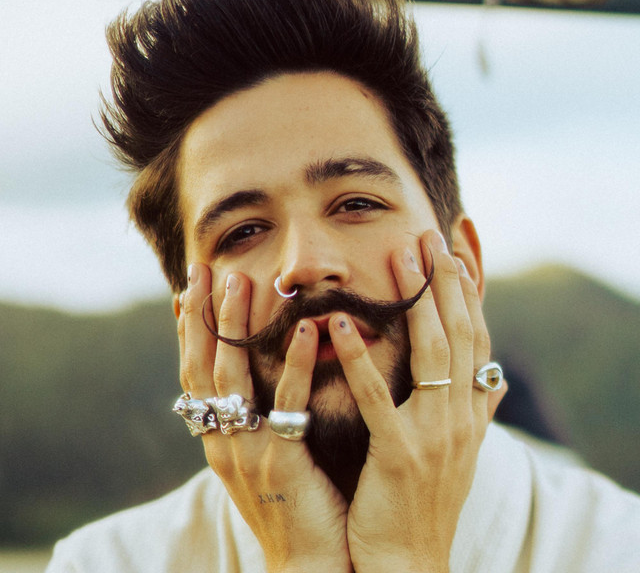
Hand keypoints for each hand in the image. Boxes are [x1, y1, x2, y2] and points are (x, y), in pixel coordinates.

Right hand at [178, 264, 350, 572]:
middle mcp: (221, 441)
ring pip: (233, 377)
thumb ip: (254, 417)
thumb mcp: (262, 458)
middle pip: (204, 366)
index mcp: (217, 439)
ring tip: (242, 283)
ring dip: (234, 328)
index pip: (195, 374)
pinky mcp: (279, 462)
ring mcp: (245, 452)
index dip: (190, 331)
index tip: (188, 289)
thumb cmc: (295, 506)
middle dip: (202, 317)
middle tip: (203, 270)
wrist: (311, 565)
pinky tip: (305, 329)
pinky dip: (293, 364)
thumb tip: (250, 380)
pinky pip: (286, 404)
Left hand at [327, 230, 505, 571]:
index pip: (476, 336)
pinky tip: (341, 323)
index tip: (457, 247)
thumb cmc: (427, 500)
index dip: (469, 290)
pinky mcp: (399, 455)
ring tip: (400, 254)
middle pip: (458, 332)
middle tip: (429, 234)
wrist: (409, 562)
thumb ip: (475, 412)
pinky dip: (361, 357)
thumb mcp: (458, 451)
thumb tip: (492, 383)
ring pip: (432, 352)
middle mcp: (461, 415)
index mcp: (469, 410)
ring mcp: (434, 434)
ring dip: (417, 299)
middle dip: (446, 279)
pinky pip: (378, 398)